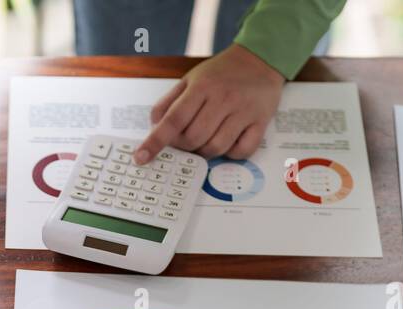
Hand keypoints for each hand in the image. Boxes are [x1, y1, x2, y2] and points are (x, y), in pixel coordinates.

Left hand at [134, 44, 284, 164]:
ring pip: (215, 148)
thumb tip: (154, 127)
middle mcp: (223, 98)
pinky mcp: (261, 122)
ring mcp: (243, 111)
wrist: (260, 59)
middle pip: (193, 139)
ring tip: (206, 139)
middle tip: (186, 139)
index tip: (141, 157)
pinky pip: (241, 151)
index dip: (155, 141)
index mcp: (202, 87)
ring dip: (205, 152)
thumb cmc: (221, 73)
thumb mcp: (190, 79)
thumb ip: (169, 102)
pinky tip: (228, 141)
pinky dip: (231, 153)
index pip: (173, 120)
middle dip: (184, 146)